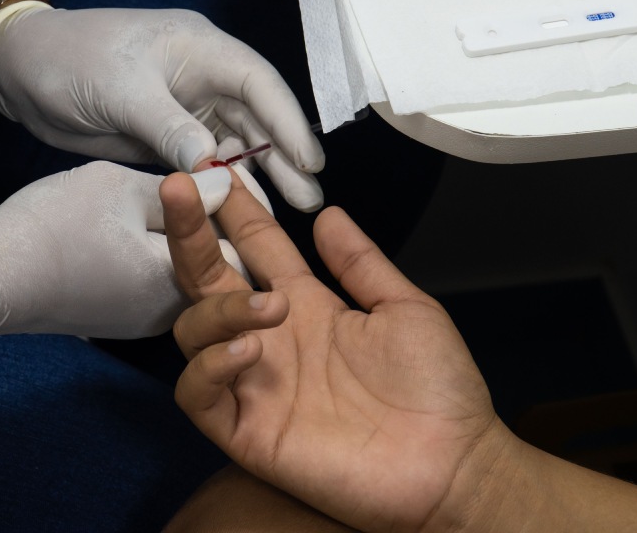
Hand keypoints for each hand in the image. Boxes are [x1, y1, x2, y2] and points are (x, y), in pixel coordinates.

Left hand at [0, 5, 325, 210]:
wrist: (20, 69)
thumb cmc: (69, 60)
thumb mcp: (120, 91)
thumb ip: (168, 127)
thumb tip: (211, 164)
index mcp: (199, 48)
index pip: (259, 83)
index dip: (288, 122)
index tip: (309, 162)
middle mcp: (202, 75)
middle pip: (257, 116)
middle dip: (283, 156)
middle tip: (308, 200)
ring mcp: (185, 107)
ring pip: (235, 143)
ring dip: (258, 176)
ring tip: (284, 214)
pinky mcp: (166, 134)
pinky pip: (205, 162)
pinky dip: (222, 185)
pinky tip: (239, 211)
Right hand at [0, 162, 237, 348]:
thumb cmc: (54, 227)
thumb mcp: (122, 189)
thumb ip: (183, 192)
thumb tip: (225, 185)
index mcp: (178, 283)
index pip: (235, 251)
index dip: (230, 210)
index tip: (219, 177)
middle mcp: (167, 315)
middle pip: (211, 267)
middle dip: (206, 228)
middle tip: (190, 187)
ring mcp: (138, 322)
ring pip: (177, 274)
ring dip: (175, 243)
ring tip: (155, 202)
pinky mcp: (113, 319)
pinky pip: (150, 285)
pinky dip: (148, 257)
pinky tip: (125, 229)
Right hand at [160, 171, 509, 532]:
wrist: (453, 465)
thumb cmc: (438, 391)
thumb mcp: (405, 308)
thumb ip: (360, 263)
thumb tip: (329, 213)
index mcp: (307, 305)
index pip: (256, 247)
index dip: (236, 210)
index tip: (214, 170)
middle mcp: (271, 338)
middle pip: (208, 278)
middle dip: (190, 232)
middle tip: (182, 189)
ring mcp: (254, 384)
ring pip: (193, 331)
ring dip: (219, 308)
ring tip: (269, 306)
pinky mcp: (246, 430)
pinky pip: (198, 393)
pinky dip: (211, 366)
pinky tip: (249, 350)